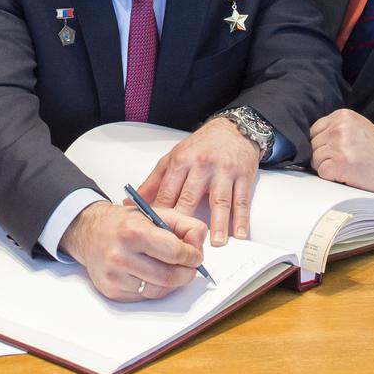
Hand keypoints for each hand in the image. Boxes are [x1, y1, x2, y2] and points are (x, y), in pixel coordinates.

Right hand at [59, 201, 205, 301]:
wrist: (88, 232)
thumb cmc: (122, 223)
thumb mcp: (153, 212)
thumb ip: (183, 224)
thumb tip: (199, 242)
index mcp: (132, 232)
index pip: (175, 252)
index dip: (192, 256)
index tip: (195, 255)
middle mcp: (121, 256)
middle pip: (169, 277)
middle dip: (187, 273)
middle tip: (189, 266)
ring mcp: (115, 277)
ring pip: (160, 290)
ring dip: (173, 282)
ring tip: (171, 268)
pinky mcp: (112, 292)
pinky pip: (146, 297)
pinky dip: (156, 288)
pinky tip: (153, 274)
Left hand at [135, 117, 258, 244]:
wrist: (232, 129)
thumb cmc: (201, 146)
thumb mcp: (173, 158)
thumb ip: (153, 182)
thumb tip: (131, 202)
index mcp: (181, 161)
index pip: (167, 192)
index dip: (161, 214)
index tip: (156, 233)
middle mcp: (201, 166)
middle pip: (190, 197)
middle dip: (185, 221)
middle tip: (181, 244)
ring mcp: (223, 171)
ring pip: (219, 200)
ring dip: (218, 224)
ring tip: (216, 243)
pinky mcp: (243, 176)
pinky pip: (241, 200)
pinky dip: (241, 218)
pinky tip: (239, 233)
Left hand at [309, 109, 373, 195]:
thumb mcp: (358, 127)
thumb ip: (337, 128)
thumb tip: (314, 138)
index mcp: (342, 115)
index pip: (314, 130)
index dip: (321, 144)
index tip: (332, 151)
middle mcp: (338, 127)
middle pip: (312, 144)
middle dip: (323, 155)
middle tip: (343, 161)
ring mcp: (338, 144)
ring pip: (314, 159)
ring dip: (327, 167)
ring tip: (347, 167)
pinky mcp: (339, 163)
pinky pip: (321, 172)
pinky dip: (331, 177)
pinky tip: (347, 174)